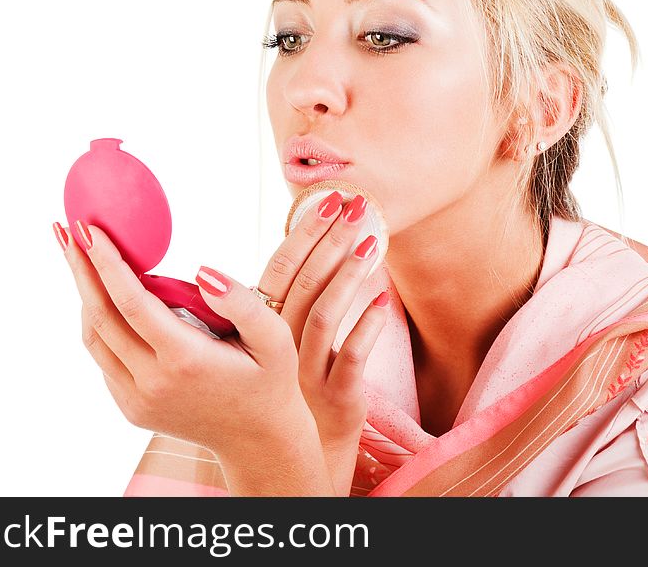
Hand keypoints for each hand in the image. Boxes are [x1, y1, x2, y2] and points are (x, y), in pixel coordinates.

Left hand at [55, 219, 324, 484]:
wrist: (257, 440)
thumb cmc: (269, 380)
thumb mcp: (274, 338)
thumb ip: (241, 302)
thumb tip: (201, 271)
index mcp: (186, 360)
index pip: (132, 303)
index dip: (106, 264)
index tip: (89, 229)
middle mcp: (153, 382)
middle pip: (101, 316)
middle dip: (80, 269)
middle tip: (65, 230)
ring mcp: (137, 398)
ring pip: (95, 337)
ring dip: (83, 294)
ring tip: (78, 256)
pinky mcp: (130, 406)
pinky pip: (104, 356)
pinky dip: (99, 322)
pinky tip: (105, 295)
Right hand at [248, 192, 388, 494]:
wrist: (300, 449)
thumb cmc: (294, 380)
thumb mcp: (283, 337)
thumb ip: (292, 295)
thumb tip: (313, 240)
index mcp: (262, 327)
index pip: (280, 270)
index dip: (303, 233)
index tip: (328, 199)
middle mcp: (278, 348)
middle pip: (304, 285)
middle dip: (331, 241)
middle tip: (356, 206)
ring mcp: (305, 373)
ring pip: (324, 316)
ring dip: (348, 276)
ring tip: (372, 243)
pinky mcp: (336, 397)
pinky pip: (350, 358)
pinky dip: (367, 327)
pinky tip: (384, 300)